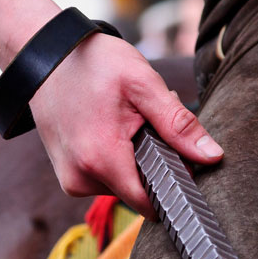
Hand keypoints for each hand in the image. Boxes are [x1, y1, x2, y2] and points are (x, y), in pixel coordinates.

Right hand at [29, 32, 222, 217]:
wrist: (44, 54)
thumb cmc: (93, 63)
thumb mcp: (142, 84)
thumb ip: (178, 124)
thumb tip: (212, 156)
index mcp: (101, 160)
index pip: (151, 203)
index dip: (174, 186)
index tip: (183, 160)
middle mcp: (81, 179)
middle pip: (139, 191)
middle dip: (153, 161)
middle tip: (146, 120)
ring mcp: (71, 180)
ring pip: (123, 184)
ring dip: (135, 158)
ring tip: (126, 119)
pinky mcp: (67, 175)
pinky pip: (105, 178)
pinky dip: (117, 157)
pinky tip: (111, 127)